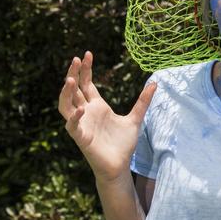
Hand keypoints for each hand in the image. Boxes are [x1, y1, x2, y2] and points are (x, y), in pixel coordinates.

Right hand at [58, 51, 154, 181]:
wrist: (119, 165)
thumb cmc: (123, 144)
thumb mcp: (136, 118)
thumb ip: (143, 101)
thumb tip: (155, 83)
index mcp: (97, 106)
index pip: (87, 84)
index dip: (85, 69)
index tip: (87, 54)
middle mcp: (86, 112)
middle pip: (74, 90)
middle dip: (73, 74)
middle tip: (76, 59)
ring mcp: (82, 124)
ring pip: (65, 105)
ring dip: (65, 93)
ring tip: (69, 79)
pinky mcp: (81, 138)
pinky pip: (72, 126)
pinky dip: (74, 117)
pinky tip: (80, 109)